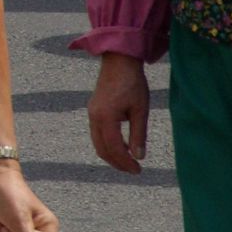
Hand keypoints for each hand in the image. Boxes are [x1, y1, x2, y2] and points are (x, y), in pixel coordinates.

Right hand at [87, 53, 150, 174]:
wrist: (119, 62)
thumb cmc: (132, 83)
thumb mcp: (140, 110)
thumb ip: (138, 135)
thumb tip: (139, 157)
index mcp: (106, 117)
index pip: (114, 148)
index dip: (126, 162)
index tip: (139, 170)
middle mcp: (94, 117)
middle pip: (102, 149)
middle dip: (117, 163)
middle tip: (133, 170)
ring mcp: (92, 114)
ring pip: (97, 143)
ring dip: (112, 154)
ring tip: (128, 160)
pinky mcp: (93, 110)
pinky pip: (97, 134)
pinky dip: (108, 144)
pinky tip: (122, 144)